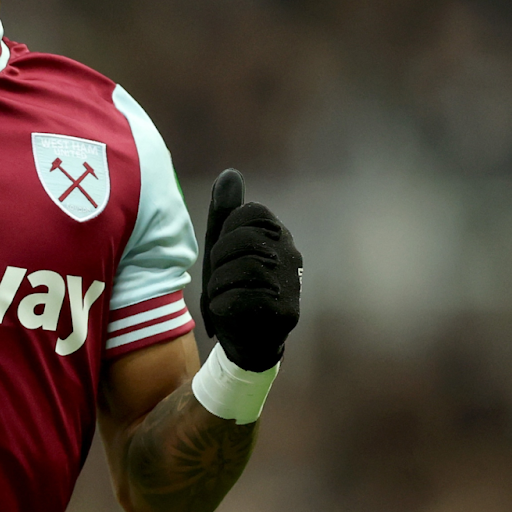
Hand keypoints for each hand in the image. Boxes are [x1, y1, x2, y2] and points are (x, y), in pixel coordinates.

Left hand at [200, 169, 301, 371]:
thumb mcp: (225, 247)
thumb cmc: (235, 286)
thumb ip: (226, 213)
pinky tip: (233, 312)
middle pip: (240, 240)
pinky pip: (232, 299)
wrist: (248, 338)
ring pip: (235, 270)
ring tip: (230, 295)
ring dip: (219, 285)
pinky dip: (222, 306)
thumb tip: (230, 173)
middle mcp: (292, 256)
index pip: (249, 212)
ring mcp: (290, 283)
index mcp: (280, 235)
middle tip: (227, 278)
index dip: (228, 232)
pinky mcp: (282, 312)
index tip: (228, 252)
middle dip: (220, 260)